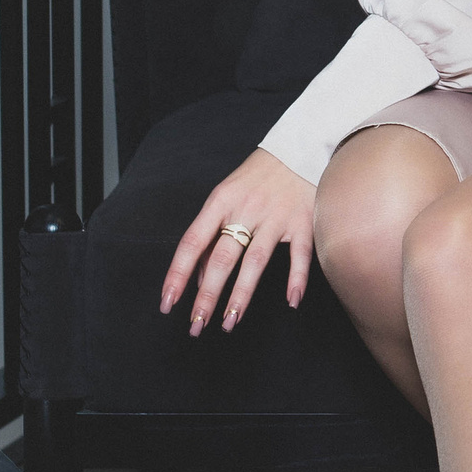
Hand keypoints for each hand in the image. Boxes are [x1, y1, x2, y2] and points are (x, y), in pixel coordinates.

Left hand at [160, 148, 317, 335]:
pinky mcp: (303, 221)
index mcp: (221, 201)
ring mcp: (276, 217)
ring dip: (241, 295)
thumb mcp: (227, 194)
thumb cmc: (257, 176)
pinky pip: (300, 256)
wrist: (300, 147)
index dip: (178, 274)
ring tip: (229, 321)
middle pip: (222, 258)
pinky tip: (291, 301)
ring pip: (255, 262)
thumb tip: (195, 276)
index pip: (193, 242)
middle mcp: (246, 210)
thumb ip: (212, 231)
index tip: (168, 302)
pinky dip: (296, 279)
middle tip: (197, 324)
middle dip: (207, 295)